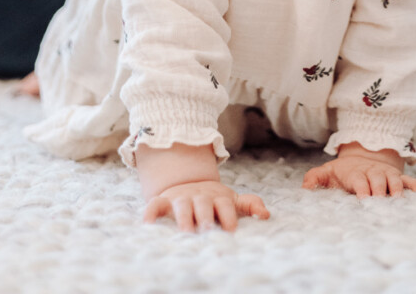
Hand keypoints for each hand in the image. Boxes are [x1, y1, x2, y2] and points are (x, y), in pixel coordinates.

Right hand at [144, 179, 269, 232]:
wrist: (188, 184)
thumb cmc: (214, 200)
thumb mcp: (232, 199)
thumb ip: (249, 204)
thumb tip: (267, 214)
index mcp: (218, 197)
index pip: (225, 204)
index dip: (228, 215)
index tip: (231, 229)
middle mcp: (200, 197)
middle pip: (203, 205)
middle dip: (205, 217)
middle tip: (207, 230)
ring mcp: (182, 197)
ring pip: (182, 205)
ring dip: (183, 217)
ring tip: (185, 231)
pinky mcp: (164, 200)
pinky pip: (155, 204)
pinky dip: (151, 212)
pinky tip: (148, 223)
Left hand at [302, 143, 415, 197]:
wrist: (363, 157)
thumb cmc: (343, 172)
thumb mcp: (327, 172)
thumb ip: (314, 178)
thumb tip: (304, 188)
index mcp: (355, 174)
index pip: (359, 181)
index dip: (362, 188)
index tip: (363, 198)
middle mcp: (372, 173)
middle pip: (378, 180)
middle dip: (380, 191)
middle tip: (381, 203)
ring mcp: (386, 175)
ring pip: (394, 180)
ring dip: (397, 189)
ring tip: (400, 200)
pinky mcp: (397, 178)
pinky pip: (408, 180)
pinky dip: (415, 186)